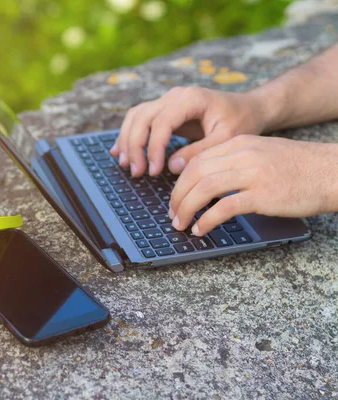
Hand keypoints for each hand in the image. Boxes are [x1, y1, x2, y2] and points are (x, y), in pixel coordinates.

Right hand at [109, 87, 267, 176]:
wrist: (248, 108)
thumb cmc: (241, 122)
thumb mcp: (227, 139)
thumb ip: (199, 152)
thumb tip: (171, 166)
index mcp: (191, 98)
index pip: (161, 122)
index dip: (153, 148)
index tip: (154, 171)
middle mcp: (174, 95)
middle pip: (142, 117)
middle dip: (135, 146)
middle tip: (137, 172)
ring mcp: (167, 100)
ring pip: (135, 116)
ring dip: (127, 141)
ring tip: (126, 165)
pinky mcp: (163, 109)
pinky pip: (138, 119)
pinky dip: (128, 135)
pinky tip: (120, 152)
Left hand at [169, 135, 337, 235]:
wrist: (333, 171)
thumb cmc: (299, 167)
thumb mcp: (262, 153)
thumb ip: (235, 162)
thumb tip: (206, 182)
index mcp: (239, 143)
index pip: (197, 160)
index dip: (179, 182)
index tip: (174, 198)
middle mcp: (243, 155)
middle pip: (194, 173)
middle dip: (177, 197)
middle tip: (171, 214)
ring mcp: (252, 174)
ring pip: (203, 189)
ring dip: (186, 209)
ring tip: (180, 224)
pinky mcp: (262, 195)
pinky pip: (223, 208)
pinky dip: (206, 220)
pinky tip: (200, 229)